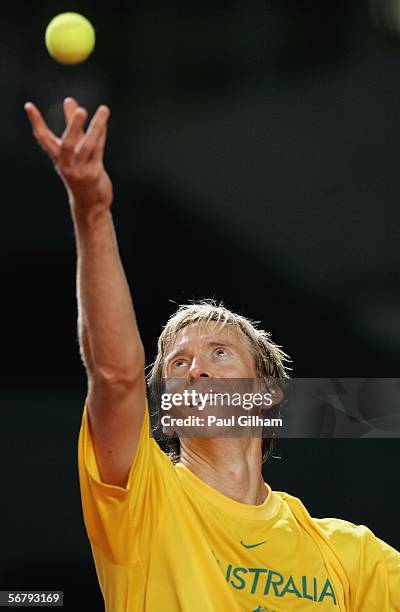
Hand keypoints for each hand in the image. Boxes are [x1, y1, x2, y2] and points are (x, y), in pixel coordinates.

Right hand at [24, 97, 112, 215]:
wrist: (90, 204)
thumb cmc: (82, 172)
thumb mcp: (75, 150)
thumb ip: (73, 126)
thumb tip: (69, 100)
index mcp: (58, 157)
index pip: (43, 138)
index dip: (36, 122)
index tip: (29, 106)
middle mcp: (66, 164)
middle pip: (68, 143)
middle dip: (73, 126)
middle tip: (80, 110)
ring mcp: (80, 170)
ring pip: (88, 146)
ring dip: (96, 128)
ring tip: (103, 109)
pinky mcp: (94, 174)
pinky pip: (98, 152)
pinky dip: (102, 136)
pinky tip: (104, 123)